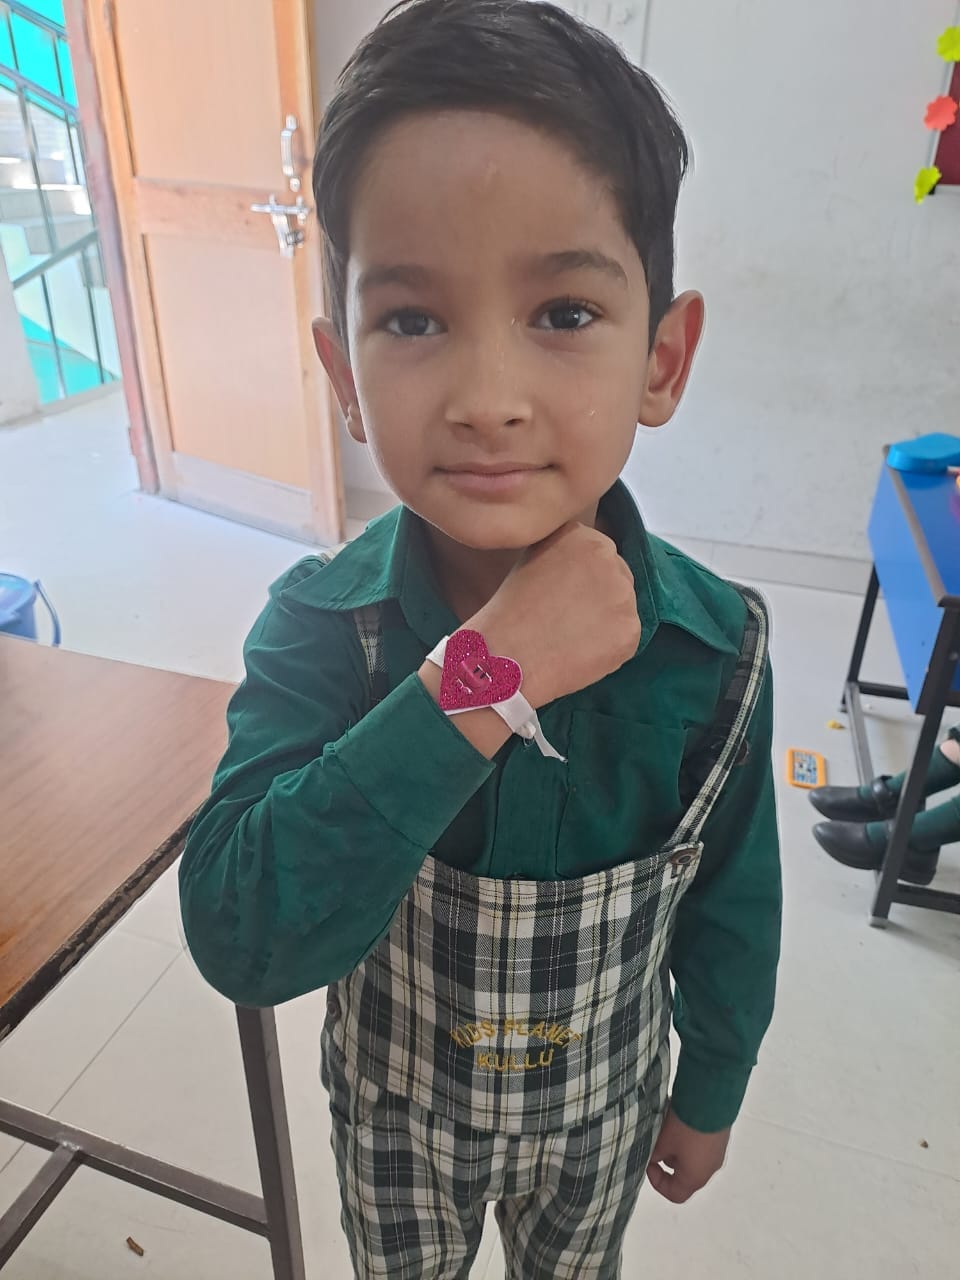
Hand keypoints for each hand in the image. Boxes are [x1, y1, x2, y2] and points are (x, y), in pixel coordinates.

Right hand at [469, 522, 640, 708]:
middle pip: (618, 578)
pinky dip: (608, 649)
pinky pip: (625, 639)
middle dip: (599, 598)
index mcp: (582, 536)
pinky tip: (580, 653)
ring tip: (571, 638)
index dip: (583, 580)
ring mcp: (623, 594)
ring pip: (623, 609)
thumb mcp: (532, 559)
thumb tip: (580, 567)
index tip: (565, 596)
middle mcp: (608, 558)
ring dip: (606, 623)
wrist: (508, 654)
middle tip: (569, 619)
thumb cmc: (509, 612)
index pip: (599, 556)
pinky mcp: (630, 629)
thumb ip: (564, 553)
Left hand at [646, 1107, 730, 1203]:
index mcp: (695, 1177)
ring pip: (692, 1156)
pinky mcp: (721, 1136)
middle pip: (684, 1174)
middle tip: (657, 1142)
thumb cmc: (685, 1125)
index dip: (658, 1183)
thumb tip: (652, 1157)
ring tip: (667, 1127)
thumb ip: (654, 1154)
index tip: (649, 1163)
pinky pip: (701, 1143)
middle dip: (667, 1159)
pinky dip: (689, 1136)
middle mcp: (710, 1169)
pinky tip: (680, 1118)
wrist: (711, 1098)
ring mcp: (717, 1152)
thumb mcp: (662, 1141)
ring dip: (677, 1146)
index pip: (675, 1194)